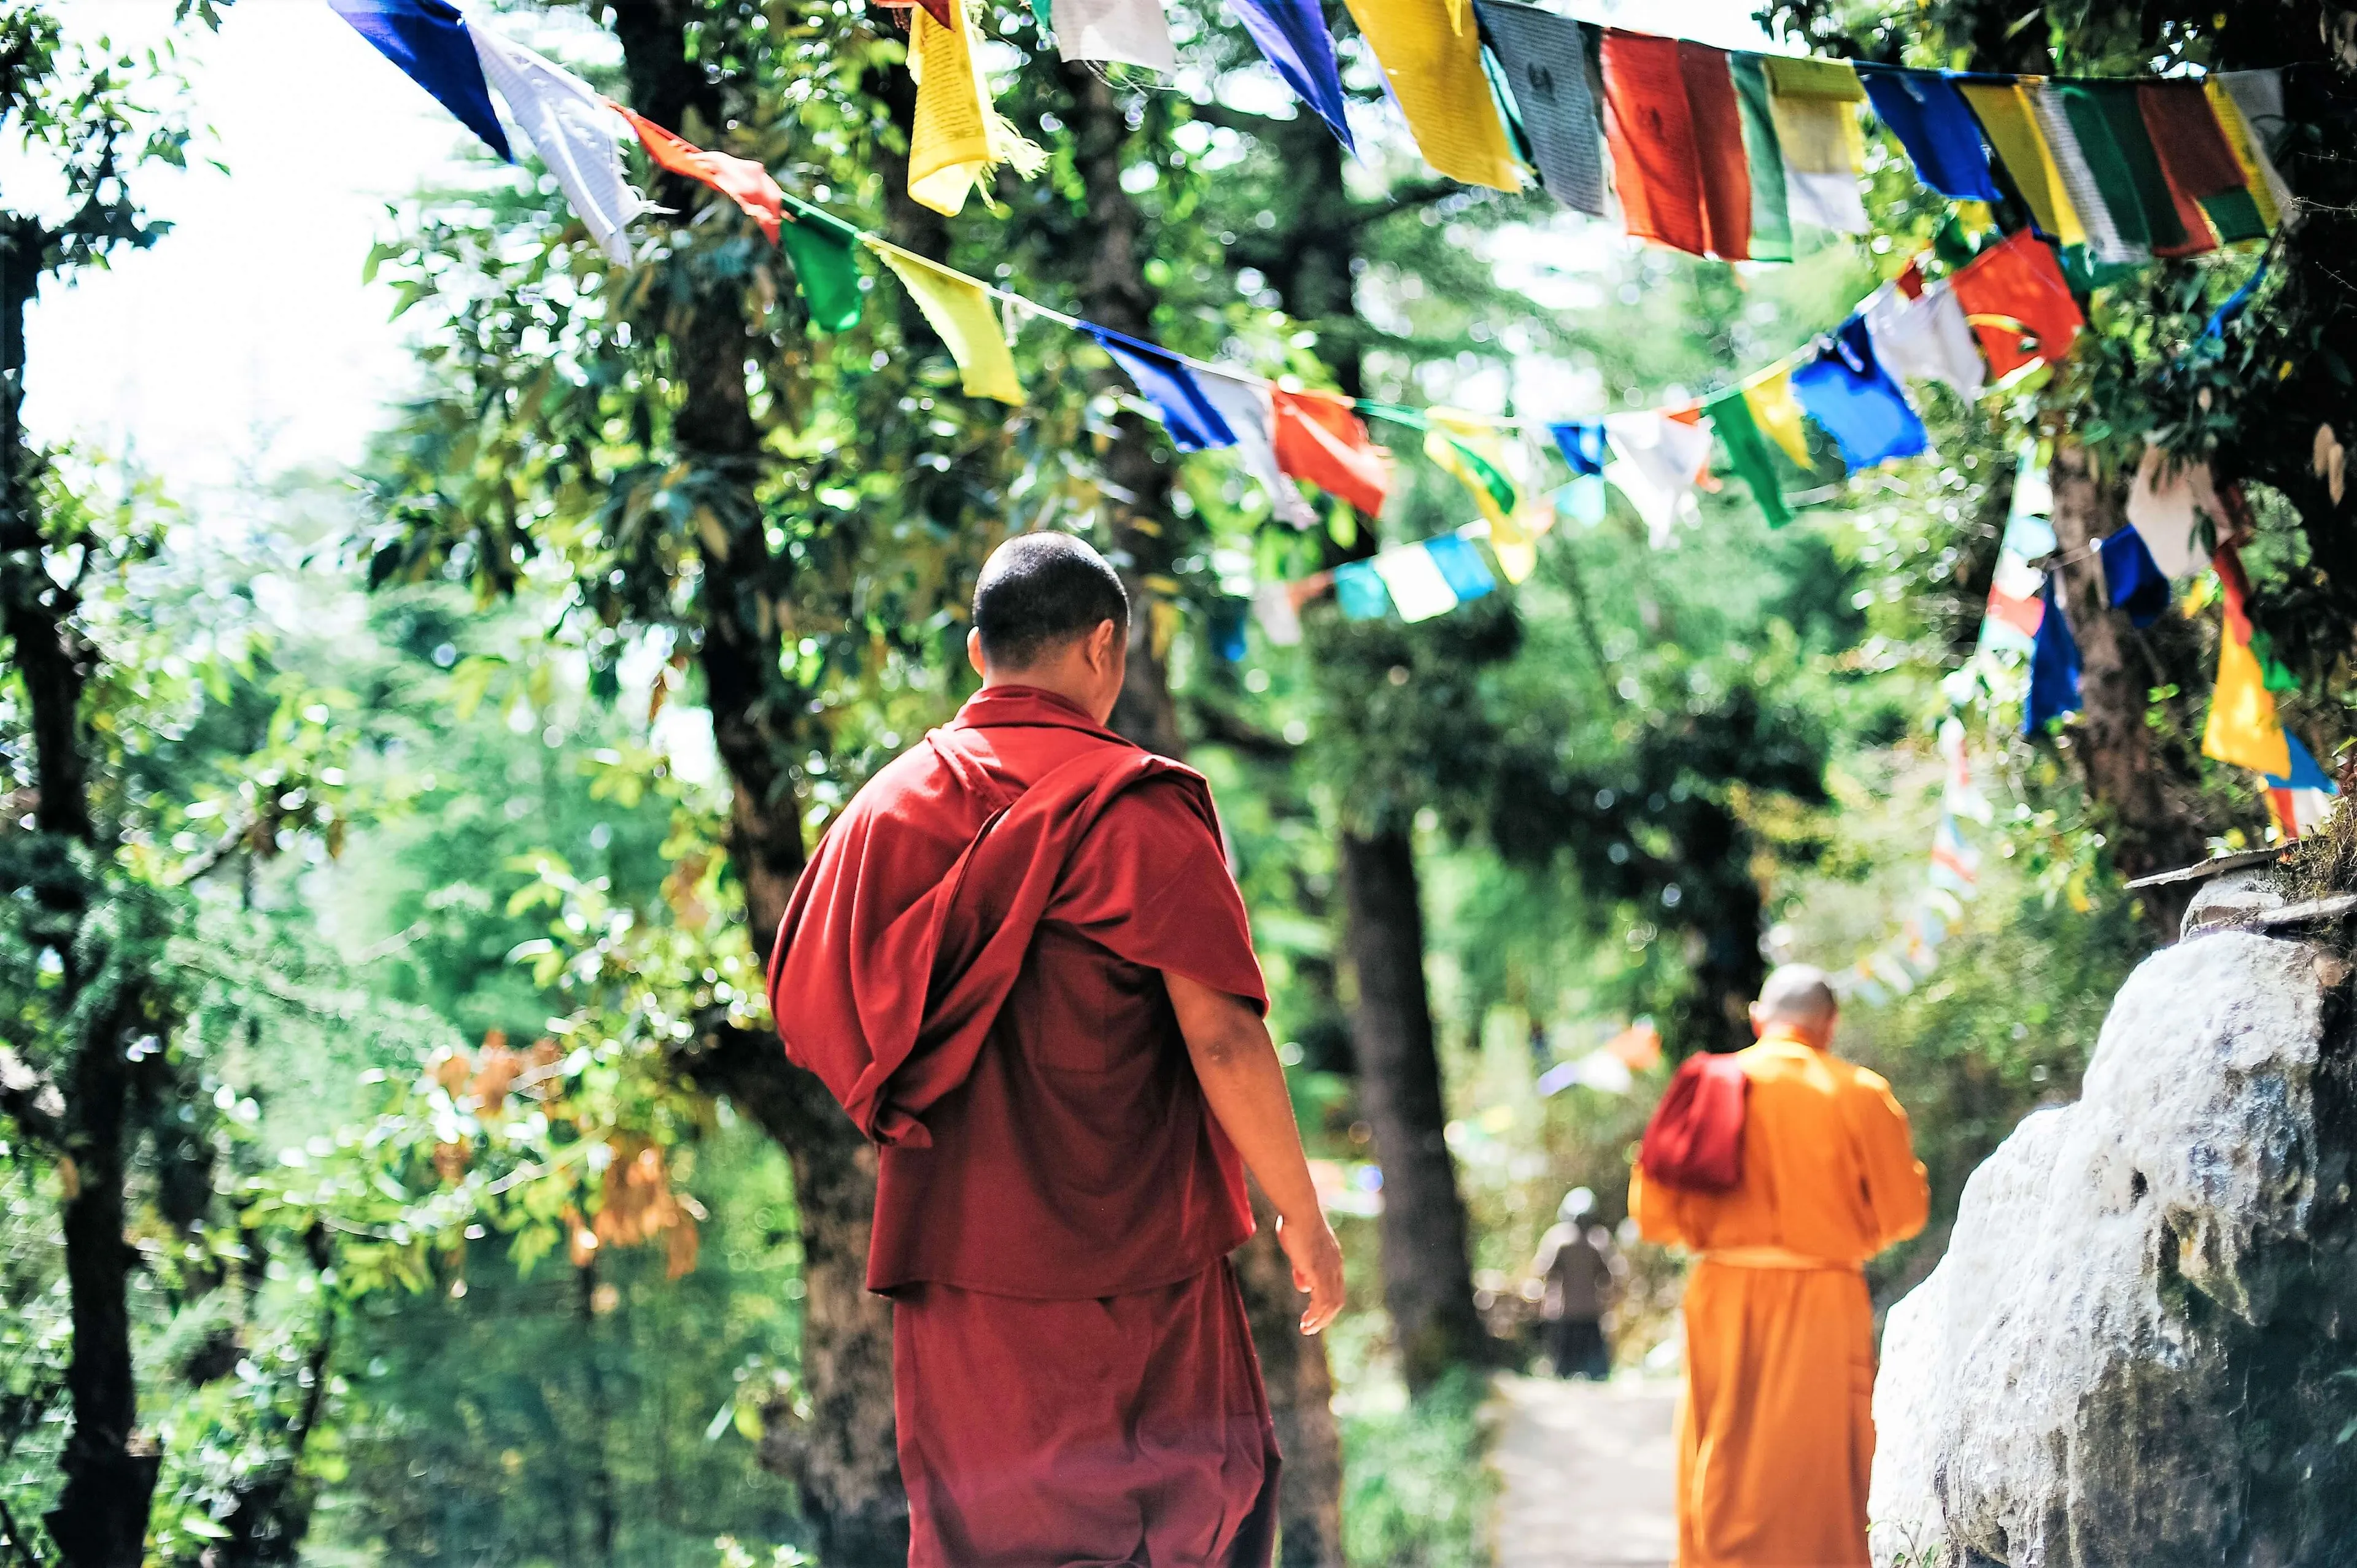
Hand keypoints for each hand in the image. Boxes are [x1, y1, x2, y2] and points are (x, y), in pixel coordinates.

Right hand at [1276, 1210, 1345, 1333]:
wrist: (1299, 1210)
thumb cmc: (1295, 1223)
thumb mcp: (1300, 1249)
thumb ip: (1303, 1268)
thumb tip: (1305, 1288)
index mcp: (1334, 1260)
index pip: (1337, 1288)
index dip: (1328, 1304)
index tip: (1315, 1314)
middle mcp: (1335, 1267)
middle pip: (1337, 1300)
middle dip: (1325, 1317)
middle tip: (1311, 1327)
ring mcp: (1329, 1270)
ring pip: (1331, 1305)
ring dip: (1320, 1321)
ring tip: (1307, 1329)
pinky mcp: (1319, 1272)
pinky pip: (1322, 1301)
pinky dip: (1316, 1315)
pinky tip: (1306, 1322)